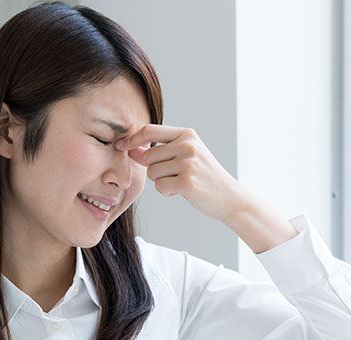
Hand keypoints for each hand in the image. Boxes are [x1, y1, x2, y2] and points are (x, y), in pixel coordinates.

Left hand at [116, 125, 247, 222]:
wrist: (229, 197)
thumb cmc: (204, 177)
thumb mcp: (185, 157)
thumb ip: (159, 152)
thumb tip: (130, 149)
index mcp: (187, 134)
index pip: (150, 130)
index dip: (132, 138)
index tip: (121, 146)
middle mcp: (187, 145)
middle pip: (148, 156)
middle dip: (154, 169)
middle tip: (174, 175)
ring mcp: (188, 163)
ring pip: (152, 173)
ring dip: (162, 182)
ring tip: (181, 183)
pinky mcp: (187, 182)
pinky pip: (160, 187)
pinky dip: (167, 193)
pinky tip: (183, 192)